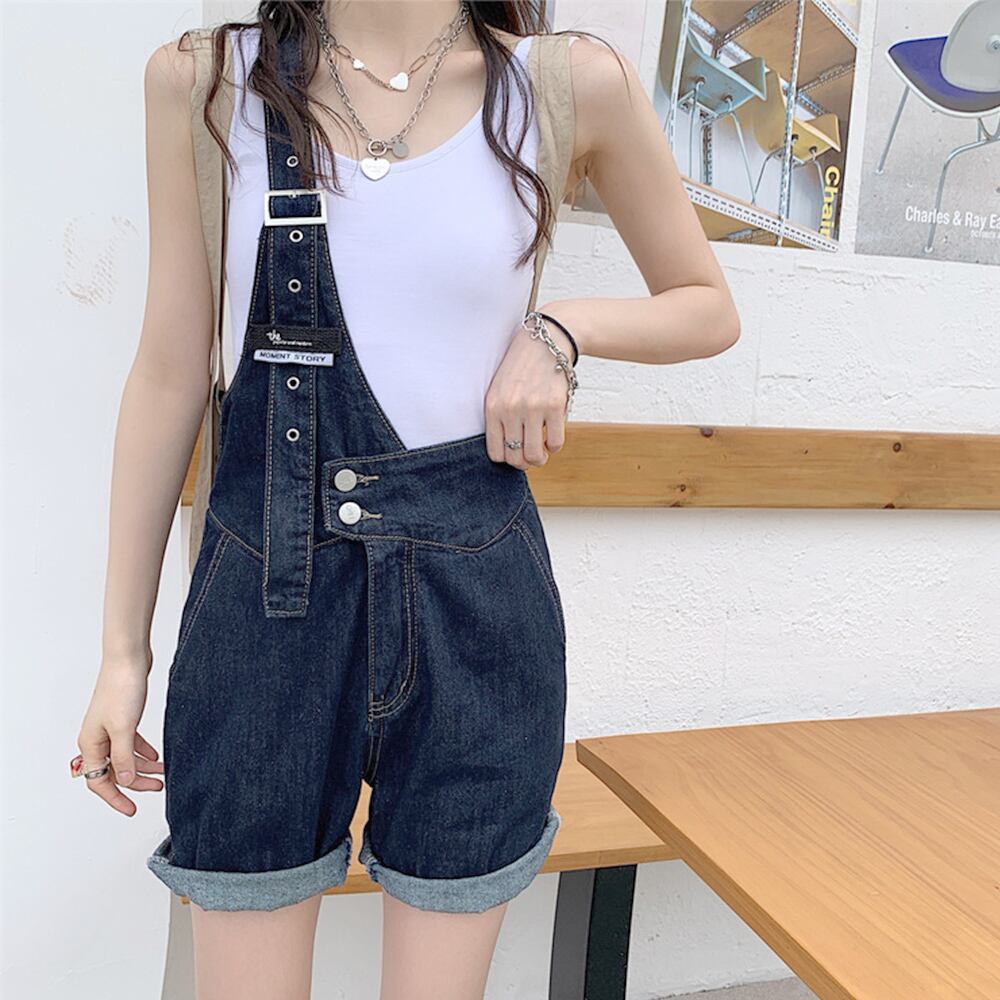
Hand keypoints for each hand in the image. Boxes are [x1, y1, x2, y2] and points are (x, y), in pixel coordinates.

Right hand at [76, 653, 163, 815]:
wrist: (128, 658)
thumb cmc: (122, 689)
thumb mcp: (124, 728)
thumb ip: (123, 757)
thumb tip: (124, 781)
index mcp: (90, 744)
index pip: (99, 781)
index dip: (116, 797)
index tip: (132, 810)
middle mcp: (96, 738)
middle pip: (113, 771)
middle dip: (135, 782)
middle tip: (158, 788)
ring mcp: (109, 728)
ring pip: (124, 757)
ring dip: (142, 767)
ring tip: (164, 772)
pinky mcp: (123, 717)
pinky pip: (131, 742)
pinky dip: (143, 751)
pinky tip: (156, 756)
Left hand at [484, 316, 574, 468]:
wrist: (547, 341)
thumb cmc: (522, 368)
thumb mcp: (500, 389)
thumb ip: (500, 417)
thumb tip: (509, 451)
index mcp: (493, 407)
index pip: (495, 453)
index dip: (507, 458)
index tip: (514, 452)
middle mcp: (510, 410)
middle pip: (515, 458)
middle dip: (524, 462)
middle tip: (531, 454)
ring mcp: (532, 409)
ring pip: (535, 455)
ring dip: (540, 458)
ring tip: (542, 449)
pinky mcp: (554, 406)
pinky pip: (555, 443)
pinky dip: (555, 444)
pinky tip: (553, 433)